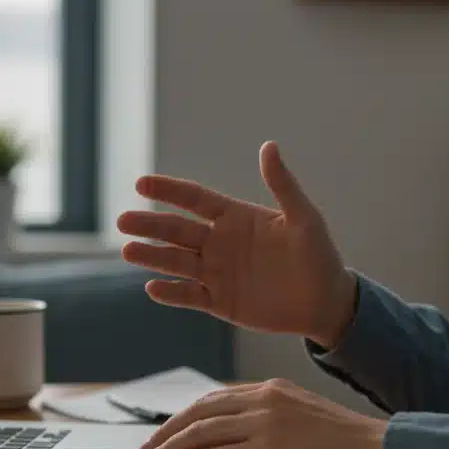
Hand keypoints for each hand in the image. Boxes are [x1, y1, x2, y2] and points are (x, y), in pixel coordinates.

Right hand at [118, 142, 356, 348]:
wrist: (326, 302)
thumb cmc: (319, 256)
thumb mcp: (304, 218)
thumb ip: (283, 185)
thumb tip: (268, 146)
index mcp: (235, 217)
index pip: (195, 199)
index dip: (169, 191)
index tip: (141, 184)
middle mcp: (220, 243)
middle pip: (177, 230)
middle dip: (150, 225)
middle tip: (122, 220)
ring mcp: (217, 273)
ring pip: (177, 262)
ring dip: (152, 256)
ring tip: (127, 251)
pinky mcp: (220, 302)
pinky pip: (190, 296)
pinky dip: (171, 293)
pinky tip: (152, 287)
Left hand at [134, 379, 386, 448]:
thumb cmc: (348, 446)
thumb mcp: (304, 417)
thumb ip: (271, 420)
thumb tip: (240, 440)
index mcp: (272, 390)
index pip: (214, 399)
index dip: (184, 417)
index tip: (166, 432)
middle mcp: (262, 401)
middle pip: (198, 413)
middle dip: (166, 433)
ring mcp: (262, 425)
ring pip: (197, 435)